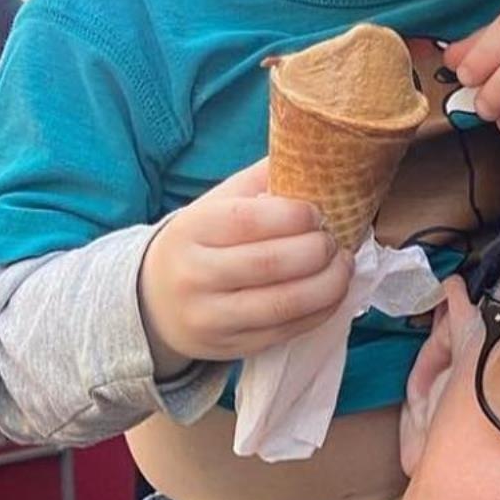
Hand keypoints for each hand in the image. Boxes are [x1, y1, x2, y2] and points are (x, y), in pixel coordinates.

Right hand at [138, 159, 353, 369]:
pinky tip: (334, 292)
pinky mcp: (232, 347)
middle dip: (317, 251)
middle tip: (336, 240)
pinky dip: (321, 311)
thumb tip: (315, 153)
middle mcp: (195, 276)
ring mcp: (213, 317)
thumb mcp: (216, 204)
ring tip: (344, 265)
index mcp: (191, 230)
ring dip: (328, 284)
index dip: (292, 216)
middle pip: (270, 264)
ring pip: (283, 305)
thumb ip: (260, 180)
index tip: (318, 213)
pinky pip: (286, 332)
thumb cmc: (200, 243)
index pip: (247, 221)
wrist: (155, 302)